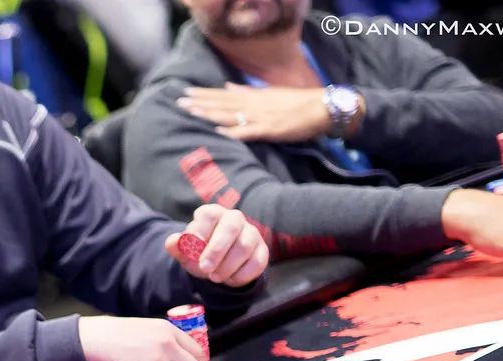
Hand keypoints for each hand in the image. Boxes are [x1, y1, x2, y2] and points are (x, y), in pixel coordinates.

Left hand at [165, 204, 268, 286]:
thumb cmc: (200, 252)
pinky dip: (241, 276)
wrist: (219, 265)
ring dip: (228, 266)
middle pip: (230, 229)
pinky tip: (229, 280)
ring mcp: (251, 233)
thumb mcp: (185, 251)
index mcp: (213, 214)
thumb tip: (174, 242)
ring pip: (244, 247)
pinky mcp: (262, 250)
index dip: (201, 231)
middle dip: (216, 251)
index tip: (193, 250)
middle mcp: (234, 219)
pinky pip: (256, 263)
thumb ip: (177, 246)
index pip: (209, 215)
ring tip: (215, 278)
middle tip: (205, 269)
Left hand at [177, 83, 333, 143]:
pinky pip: (248, 131)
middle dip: (200, 103)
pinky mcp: (270, 130)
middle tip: (179, 101)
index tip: (185, 92)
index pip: (223, 95)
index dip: (203, 94)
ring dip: (210, 114)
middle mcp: (254, 105)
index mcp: (253, 97)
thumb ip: (246, 92)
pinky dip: (233, 131)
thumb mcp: (269, 93)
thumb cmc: (297, 103)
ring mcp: (261, 117)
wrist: (323, 108)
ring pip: (230, 115)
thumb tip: (226, 86)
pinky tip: (218, 132)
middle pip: (222, 104)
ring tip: (191, 112)